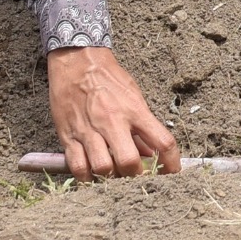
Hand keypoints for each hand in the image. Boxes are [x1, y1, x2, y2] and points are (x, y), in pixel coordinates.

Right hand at [45, 47, 179, 178]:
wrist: (76, 60)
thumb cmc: (107, 77)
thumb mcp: (133, 95)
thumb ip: (142, 126)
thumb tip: (150, 154)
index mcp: (134, 110)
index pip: (163, 142)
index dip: (171, 164)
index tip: (172, 174)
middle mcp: (112, 122)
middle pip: (130, 163)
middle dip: (136, 177)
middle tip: (136, 178)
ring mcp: (89, 130)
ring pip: (103, 169)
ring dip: (111, 179)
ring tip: (114, 176)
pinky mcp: (68, 136)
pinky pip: (78, 167)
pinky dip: (87, 178)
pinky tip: (92, 176)